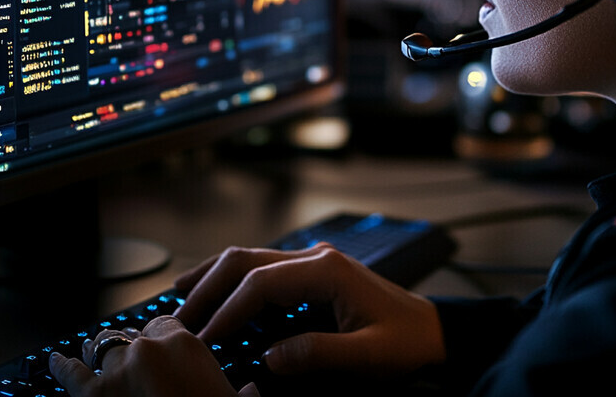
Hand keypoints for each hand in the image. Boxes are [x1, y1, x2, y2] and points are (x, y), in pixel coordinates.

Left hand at [48, 315, 252, 395]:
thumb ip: (242, 394)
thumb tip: (251, 392)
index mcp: (184, 345)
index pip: (166, 324)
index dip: (164, 339)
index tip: (164, 351)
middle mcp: (147, 350)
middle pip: (135, 336)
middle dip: (135, 347)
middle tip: (137, 362)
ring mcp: (115, 372)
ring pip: (104, 349)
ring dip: (100, 351)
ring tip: (92, 348)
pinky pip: (71, 375)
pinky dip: (62, 366)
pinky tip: (56, 361)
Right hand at [173, 243, 446, 378]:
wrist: (434, 332)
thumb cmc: (408, 342)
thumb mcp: (367, 357)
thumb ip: (318, 354)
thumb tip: (269, 358)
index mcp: (328, 270)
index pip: (262, 282)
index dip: (229, 310)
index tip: (207, 338)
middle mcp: (316, 257)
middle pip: (248, 259)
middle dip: (210, 286)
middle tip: (180, 316)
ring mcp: (314, 262)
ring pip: (252, 257)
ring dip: (216, 276)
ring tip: (182, 295)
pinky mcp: (313, 274)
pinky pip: (264, 269)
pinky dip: (235, 280)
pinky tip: (217, 293)